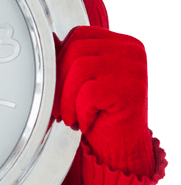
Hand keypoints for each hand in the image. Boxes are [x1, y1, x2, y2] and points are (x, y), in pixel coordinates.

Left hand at [53, 26, 153, 176]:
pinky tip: (86, 123)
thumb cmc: (103, 115)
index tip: (56, 86)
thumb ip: (71, 58)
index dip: (59, 60)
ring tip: (71, 118)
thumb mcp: (83, 82)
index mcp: (122, 44)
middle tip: (58, 109)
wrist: (122, 148)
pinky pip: (89, 93)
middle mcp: (131, 51)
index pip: (79, 35)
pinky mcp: (132, 91)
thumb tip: (49, 38)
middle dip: (58, 82)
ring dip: (66, 99)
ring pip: (79, 69)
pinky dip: (80, 112)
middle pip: (76, 50)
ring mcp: (134, 69)